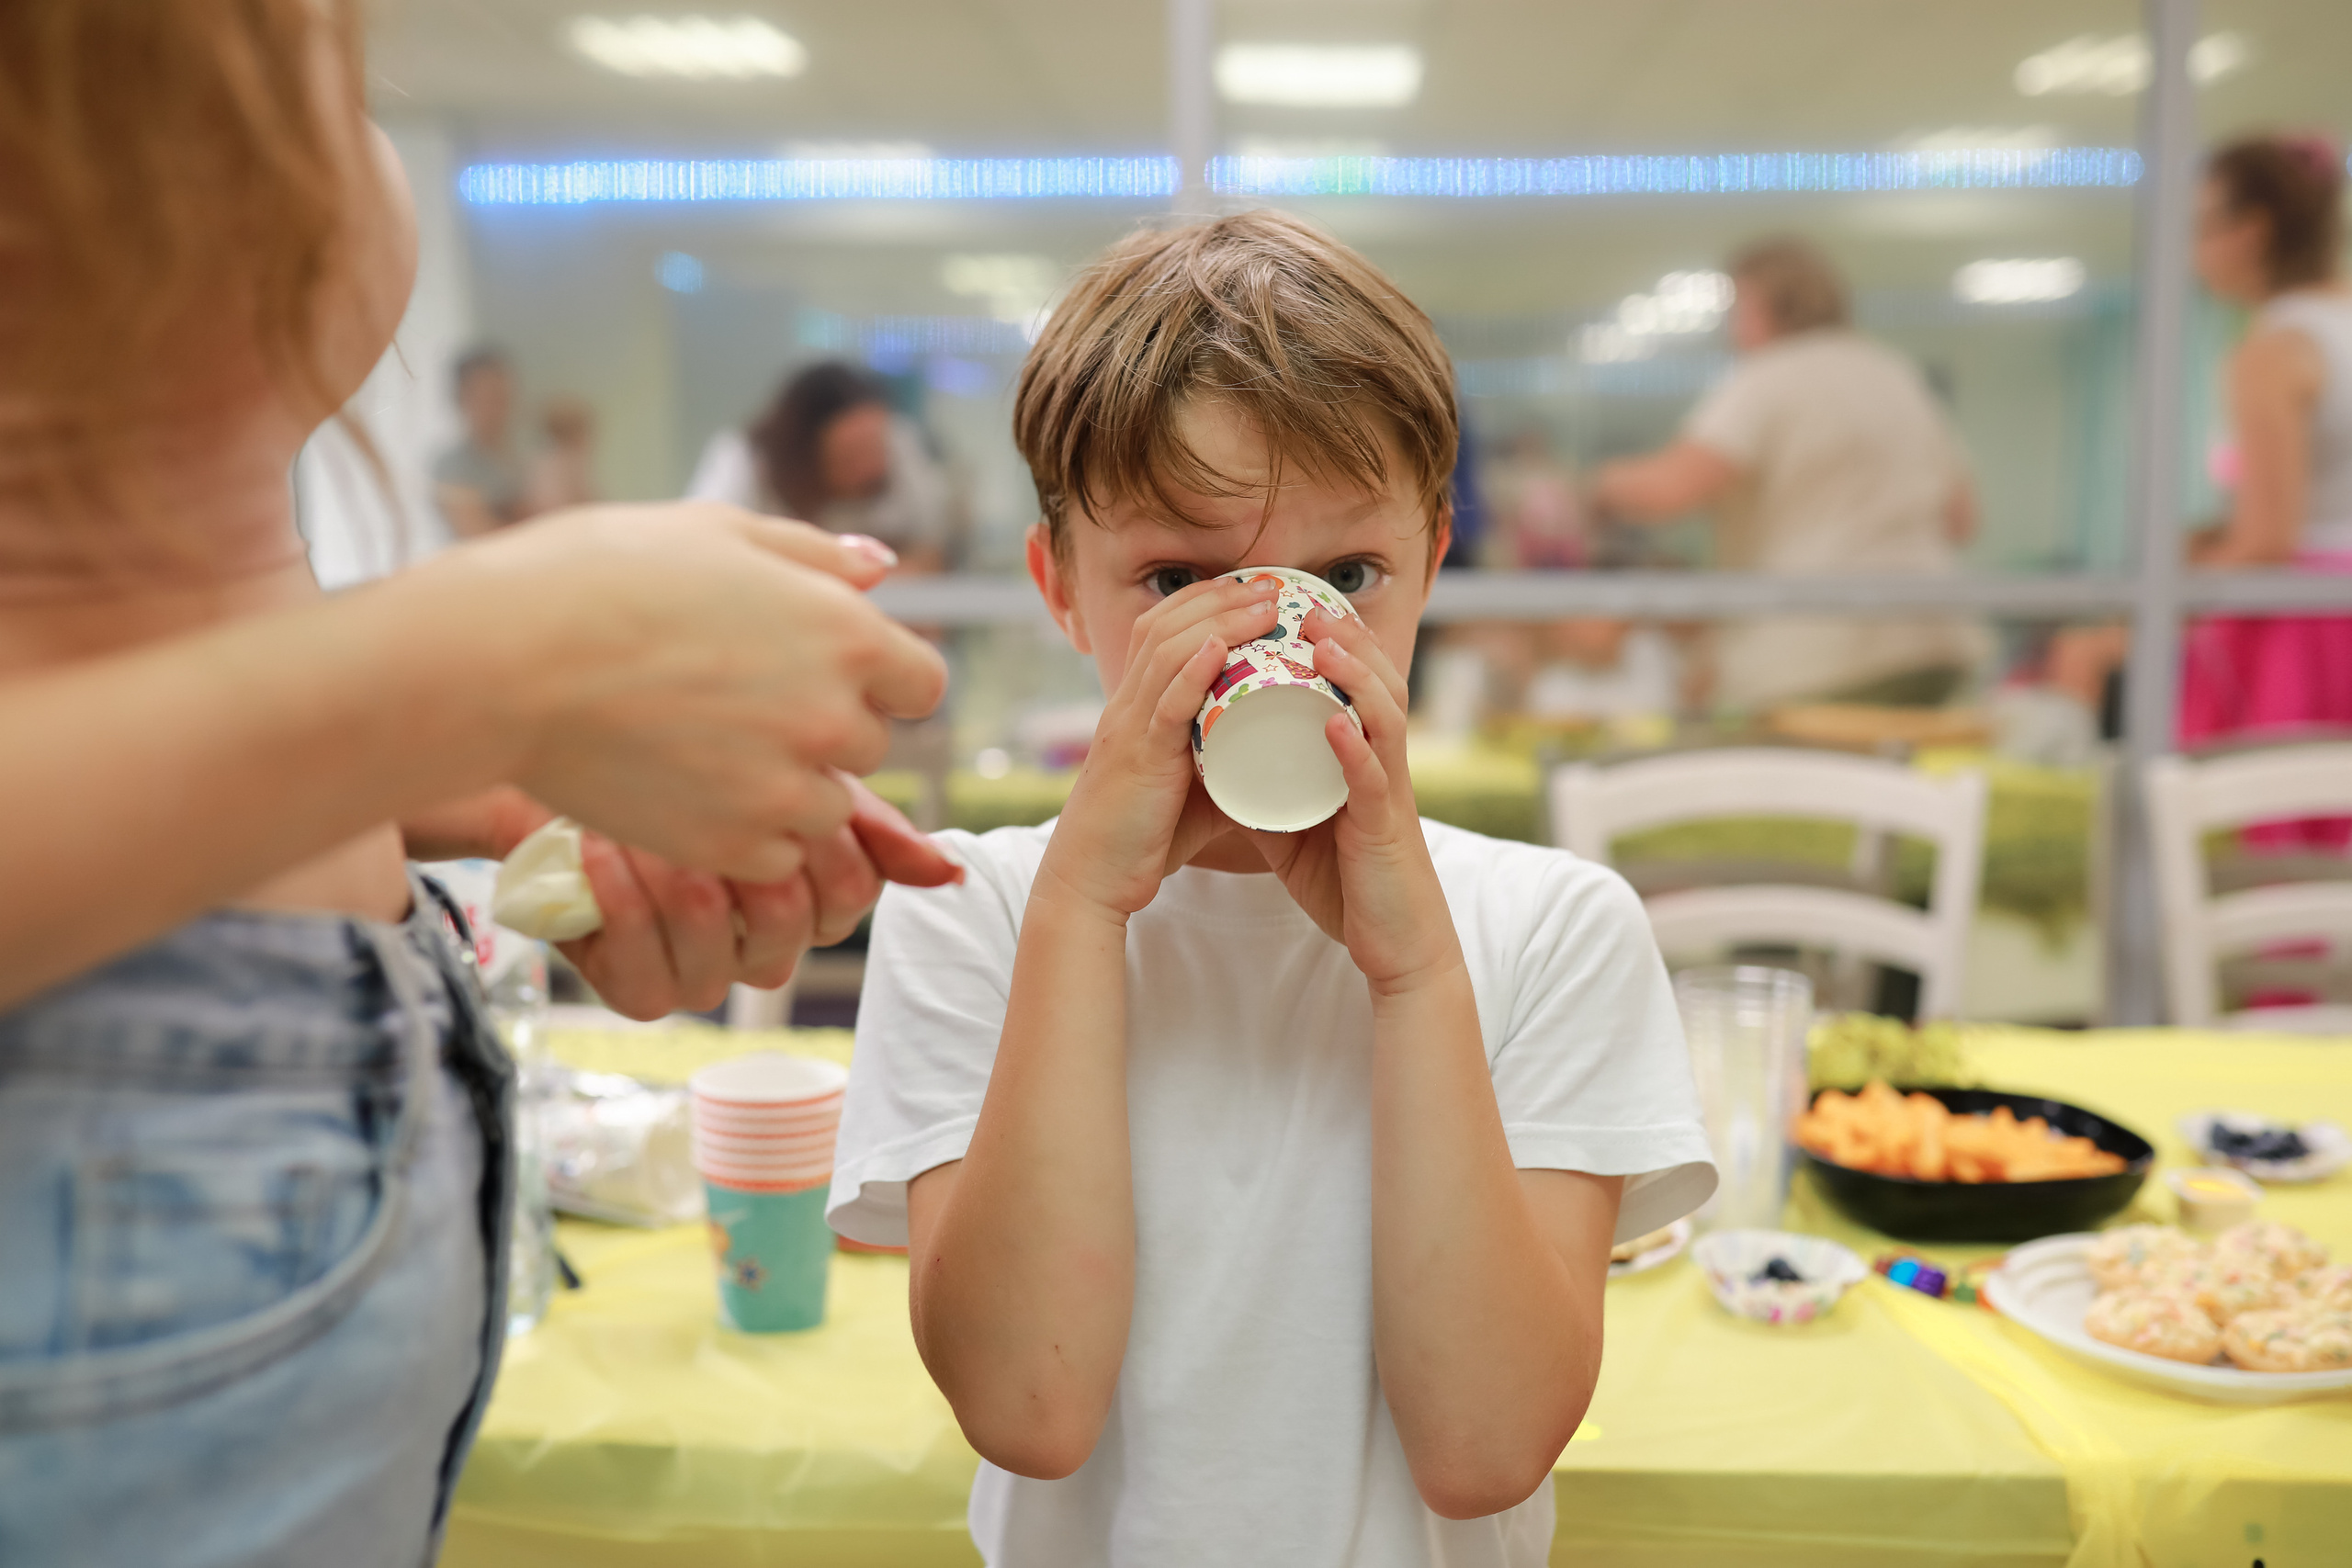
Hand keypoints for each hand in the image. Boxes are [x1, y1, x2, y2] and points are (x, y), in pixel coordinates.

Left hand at [407, 777, 959, 1019]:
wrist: (545, 751)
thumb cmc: (665, 741)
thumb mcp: (769, 751)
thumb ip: (861, 812)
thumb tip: (950, 872)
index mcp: (809, 888)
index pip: (852, 891)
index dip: (826, 843)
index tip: (784, 782)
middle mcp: (763, 940)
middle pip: (794, 925)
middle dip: (751, 856)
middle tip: (715, 795)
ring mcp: (704, 971)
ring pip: (725, 951)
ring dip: (683, 875)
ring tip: (645, 817)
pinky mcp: (638, 989)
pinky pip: (650, 975)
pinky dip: (626, 908)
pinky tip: (603, 849)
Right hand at [432, 505, 946, 883]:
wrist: (502, 660)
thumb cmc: (599, 575)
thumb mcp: (716, 531)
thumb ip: (811, 554)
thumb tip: (879, 566)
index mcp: (846, 633)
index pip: (921, 681)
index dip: (875, 675)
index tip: (819, 668)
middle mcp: (831, 717)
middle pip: (869, 743)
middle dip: (821, 726)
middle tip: (734, 700)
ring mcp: (783, 791)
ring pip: (826, 807)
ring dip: (786, 787)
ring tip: (701, 746)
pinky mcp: (731, 846)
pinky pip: (775, 858)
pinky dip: (745, 836)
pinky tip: (686, 790)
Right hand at [1034, 574, 1282, 918]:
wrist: (1093, 879)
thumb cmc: (1143, 836)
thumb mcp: (1193, 788)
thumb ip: (1227, 763)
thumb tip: (1279, 754)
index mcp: (1135, 705)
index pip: (1163, 629)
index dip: (1205, 600)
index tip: (1255, 588)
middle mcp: (1126, 705)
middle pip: (1165, 625)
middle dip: (1218, 596)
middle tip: (1270, 584)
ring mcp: (1129, 729)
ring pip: (1166, 653)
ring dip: (1218, 621)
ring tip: (1264, 606)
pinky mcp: (1137, 760)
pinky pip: (1163, 705)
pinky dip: (1191, 672)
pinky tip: (1218, 649)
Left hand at [1246, 609, 1461, 993]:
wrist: (1393, 942)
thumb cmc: (1346, 881)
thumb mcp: (1293, 825)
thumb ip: (1263, 790)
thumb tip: (1211, 764)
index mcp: (1362, 757)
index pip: (1358, 684)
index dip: (1336, 642)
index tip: (1296, 608)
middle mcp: (1382, 764)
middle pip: (1379, 683)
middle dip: (1348, 639)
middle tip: (1309, 605)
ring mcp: (1387, 793)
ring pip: (1384, 718)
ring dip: (1356, 677)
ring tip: (1324, 643)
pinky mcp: (1385, 829)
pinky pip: (1374, 781)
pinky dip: (1356, 749)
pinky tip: (1336, 725)